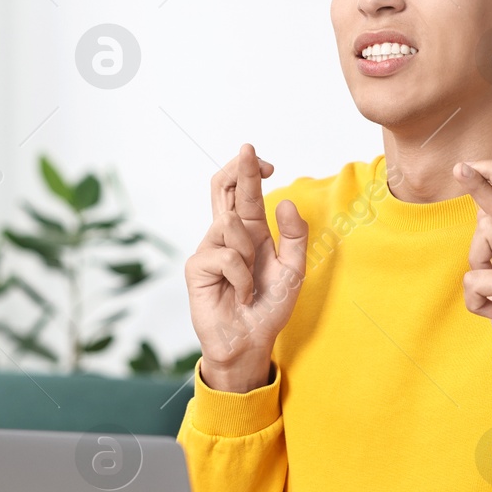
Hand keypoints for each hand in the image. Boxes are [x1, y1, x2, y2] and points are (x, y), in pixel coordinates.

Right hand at [185, 143, 308, 391]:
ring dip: (249, 252)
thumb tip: (286, 202)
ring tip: (251, 281)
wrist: (251, 341)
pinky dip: (241, 278)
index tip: (266, 162)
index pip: (244, 192)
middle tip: (248, 151)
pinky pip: (226, 256)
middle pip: (223, 189)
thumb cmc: (269, 306)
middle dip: (237, 169)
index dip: (250, 171)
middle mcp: (226, 236)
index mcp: (249, 232)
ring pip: (230, 223)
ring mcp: (209, 249)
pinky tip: (240, 295)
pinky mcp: (197, 268)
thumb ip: (294, 236)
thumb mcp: (293, 269)